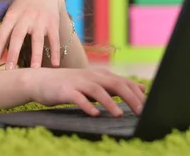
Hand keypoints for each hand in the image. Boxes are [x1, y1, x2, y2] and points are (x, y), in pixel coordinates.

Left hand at [0, 0, 63, 69]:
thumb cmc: (23, 9)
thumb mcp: (12, 14)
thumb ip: (6, 32)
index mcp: (12, 16)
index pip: (1, 35)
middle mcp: (25, 17)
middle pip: (18, 36)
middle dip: (13, 53)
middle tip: (9, 70)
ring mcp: (40, 20)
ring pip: (37, 40)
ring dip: (36, 55)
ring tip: (34, 70)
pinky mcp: (53, 23)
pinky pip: (54, 39)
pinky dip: (55, 51)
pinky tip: (55, 64)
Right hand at [28, 67, 146, 116]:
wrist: (40, 81)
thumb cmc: (69, 85)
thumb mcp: (93, 83)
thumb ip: (114, 86)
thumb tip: (139, 89)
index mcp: (99, 75)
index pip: (122, 82)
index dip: (136, 92)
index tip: (149, 104)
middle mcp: (91, 76)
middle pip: (114, 84)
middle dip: (129, 97)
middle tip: (141, 111)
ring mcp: (78, 82)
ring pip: (97, 90)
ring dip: (110, 102)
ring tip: (119, 114)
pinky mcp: (65, 91)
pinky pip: (78, 98)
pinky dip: (87, 106)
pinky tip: (94, 114)